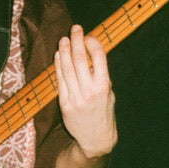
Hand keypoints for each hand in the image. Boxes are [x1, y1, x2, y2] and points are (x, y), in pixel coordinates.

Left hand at [54, 24, 116, 167]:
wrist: (95, 139)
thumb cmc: (104, 113)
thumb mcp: (110, 94)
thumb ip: (101, 75)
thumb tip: (91, 54)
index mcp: (104, 86)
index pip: (98, 57)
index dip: (92, 42)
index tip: (89, 35)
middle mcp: (89, 91)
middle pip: (80, 58)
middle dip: (77, 40)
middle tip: (75, 29)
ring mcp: (75, 97)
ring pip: (67, 67)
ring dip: (65, 50)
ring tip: (64, 38)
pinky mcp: (64, 103)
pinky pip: (60, 79)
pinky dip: (58, 64)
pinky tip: (59, 54)